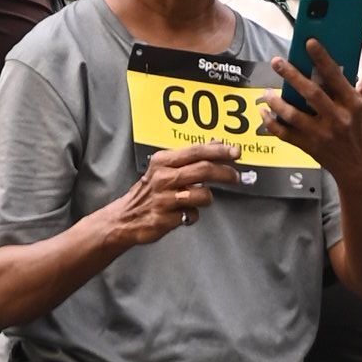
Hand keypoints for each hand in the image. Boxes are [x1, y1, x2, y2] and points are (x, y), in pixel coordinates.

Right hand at [107, 143, 241, 246]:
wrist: (125, 217)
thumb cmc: (151, 191)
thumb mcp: (166, 167)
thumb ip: (191, 156)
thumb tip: (218, 143)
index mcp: (163, 161)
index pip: (196, 151)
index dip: (219, 151)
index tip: (236, 152)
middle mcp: (163, 177)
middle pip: (203, 170)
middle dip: (225, 173)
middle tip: (236, 177)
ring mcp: (164, 199)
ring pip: (202, 195)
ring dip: (206, 198)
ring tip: (198, 200)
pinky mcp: (164, 218)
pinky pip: (192, 215)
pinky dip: (191, 215)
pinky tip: (182, 214)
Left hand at [270, 43, 361, 186]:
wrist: (358, 169)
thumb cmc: (361, 130)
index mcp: (352, 104)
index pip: (336, 77)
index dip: (322, 59)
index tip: (309, 42)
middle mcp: (337, 118)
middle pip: (312, 94)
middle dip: (293, 76)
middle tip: (277, 62)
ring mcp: (321, 134)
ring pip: (295, 116)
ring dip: (278, 103)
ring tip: (267, 92)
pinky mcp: (309, 147)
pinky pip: (286, 135)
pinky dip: (272, 124)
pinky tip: (264, 113)